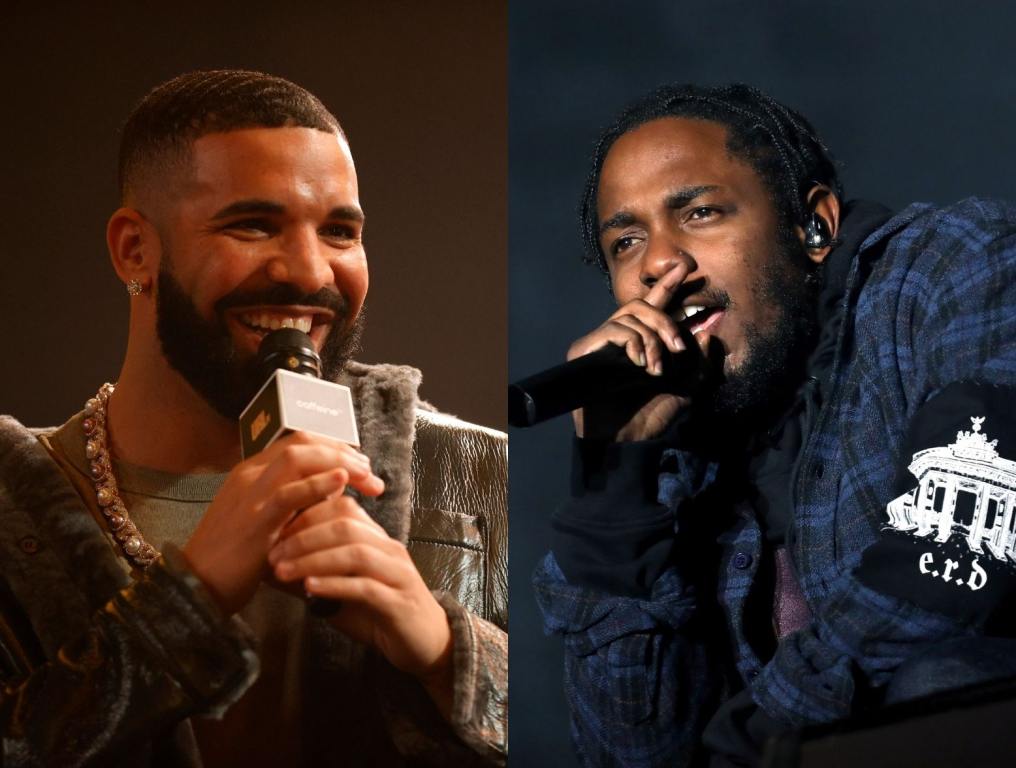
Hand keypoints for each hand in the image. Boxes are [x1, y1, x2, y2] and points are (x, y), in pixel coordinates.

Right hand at [181, 432, 384, 615]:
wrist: (196, 586)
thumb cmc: (234, 558)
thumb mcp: (266, 520)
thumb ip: (292, 501)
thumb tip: (331, 491)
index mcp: (251, 472)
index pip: (299, 442)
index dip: (334, 447)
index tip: (360, 464)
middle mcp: (250, 475)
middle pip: (303, 442)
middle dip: (343, 452)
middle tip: (370, 472)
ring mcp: (251, 495)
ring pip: (297, 457)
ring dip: (338, 463)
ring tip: (366, 477)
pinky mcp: (255, 520)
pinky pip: (288, 493)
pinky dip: (318, 484)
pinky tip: (341, 481)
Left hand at [268, 497, 453, 691]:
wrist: (425, 643)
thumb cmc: (378, 614)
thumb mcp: (341, 590)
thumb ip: (312, 575)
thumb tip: (267, 567)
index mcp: (376, 539)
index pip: (342, 507)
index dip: (305, 515)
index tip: (273, 534)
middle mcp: (389, 549)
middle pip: (346, 525)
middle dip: (303, 536)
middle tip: (272, 554)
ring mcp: (397, 573)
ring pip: (355, 552)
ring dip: (313, 559)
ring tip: (283, 571)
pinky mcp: (400, 602)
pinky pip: (366, 587)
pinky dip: (335, 585)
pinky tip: (310, 590)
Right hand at [568, 262, 712, 441]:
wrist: (624, 441)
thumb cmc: (650, 417)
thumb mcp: (687, 390)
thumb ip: (699, 364)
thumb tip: (706, 335)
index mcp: (643, 343)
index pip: (654, 305)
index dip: (668, 285)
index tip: (686, 268)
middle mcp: (620, 338)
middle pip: (642, 304)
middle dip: (666, 321)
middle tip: (679, 348)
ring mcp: (601, 343)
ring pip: (629, 314)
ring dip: (651, 338)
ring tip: (657, 368)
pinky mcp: (585, 350)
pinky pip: (613, 330)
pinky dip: (632, 343)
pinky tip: (640, 364)